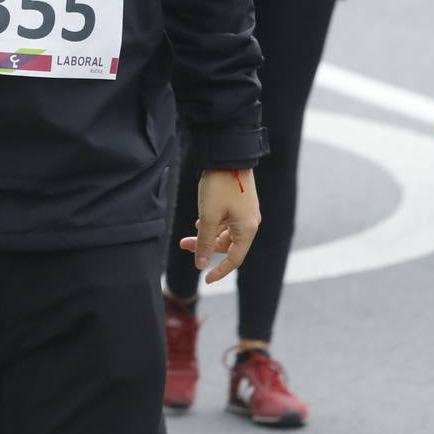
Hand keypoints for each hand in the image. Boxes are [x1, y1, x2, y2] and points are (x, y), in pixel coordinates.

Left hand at [179, 168, 259, 283]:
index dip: (219, 271)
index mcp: (247, 230)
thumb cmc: (220, 186)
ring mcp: (246, 213)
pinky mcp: (241, 203)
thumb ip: (204, 242)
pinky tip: (200, 221)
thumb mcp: (208, 216)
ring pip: (226, 233)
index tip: (205, 279)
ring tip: (188, 234)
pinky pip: (228, 222)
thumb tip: (200, 264)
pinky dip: (214, 225)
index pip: (234, 259)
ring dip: (207, 235)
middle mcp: (250, 223)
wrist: (229, 154)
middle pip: (228, 245)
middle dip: (206, 248)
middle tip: (183, 245)